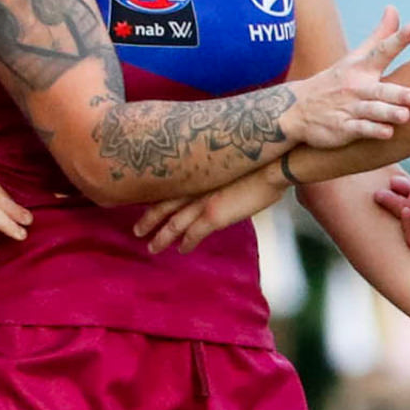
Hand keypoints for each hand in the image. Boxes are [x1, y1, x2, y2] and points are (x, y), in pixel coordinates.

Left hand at [134, 161, 285, 253]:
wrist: (273, 165)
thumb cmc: (259, 159)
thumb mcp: (230, 160)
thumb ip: (219, 171)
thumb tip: (220, 176)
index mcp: (197, 172)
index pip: (168, 188)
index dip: (155, 199)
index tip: (144, 207)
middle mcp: (194, 186)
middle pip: (162, 206)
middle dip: (148, 220)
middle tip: (136, 231)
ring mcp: (202, 202)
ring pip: (172, 224)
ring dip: (161, 237)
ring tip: (151, 248)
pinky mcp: (214, 216)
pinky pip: (193, 234)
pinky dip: (186, 243)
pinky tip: (181, 250)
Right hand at [288, 6, 409, 147]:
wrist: (296, 109)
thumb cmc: (335, 81)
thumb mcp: (354, 57)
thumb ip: (379, 37)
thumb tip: (394, 9)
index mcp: (360, 67)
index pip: (381, 51)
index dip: (397, 40)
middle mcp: (355, 87)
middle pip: (379, 90)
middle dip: (397, 93)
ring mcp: (348, 108)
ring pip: (372, 111)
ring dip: (388, 113)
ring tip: (405, 116)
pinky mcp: (342, 128)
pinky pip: (359, 129)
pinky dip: (372, 130)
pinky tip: (387, 132)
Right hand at [375, 165, 409, 266]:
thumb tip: (404, 189)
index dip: (404, 191)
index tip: (393, 182)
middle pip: (409, 215)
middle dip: (393, 203)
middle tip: (377, 194)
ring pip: (409, 226)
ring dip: (404, 209)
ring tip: (409, 197)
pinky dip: (408, 223)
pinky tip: (408, 210)